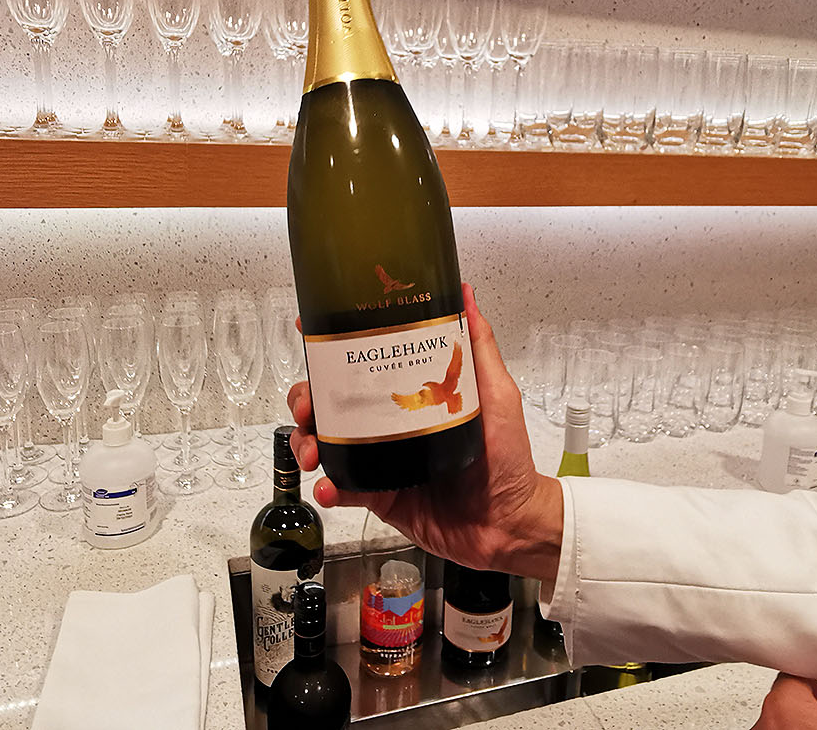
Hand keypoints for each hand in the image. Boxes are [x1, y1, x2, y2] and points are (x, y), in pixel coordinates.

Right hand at [288, 283, 563, 580]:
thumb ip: (478, 346)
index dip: (330, 350)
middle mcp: (390, 425)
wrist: (510, 523)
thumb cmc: (508, 457)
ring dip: (307, 443)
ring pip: (327, 443)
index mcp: (412, 395)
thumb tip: (465, 293)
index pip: (364, 365)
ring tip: (312, 452)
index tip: (309, 332)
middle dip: (306, 400)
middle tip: (307, 408)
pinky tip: (328, 486)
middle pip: (332, 403)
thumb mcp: (496, 393)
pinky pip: (343, 488)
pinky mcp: (379, 497)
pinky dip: (328, 486)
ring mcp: (382, 461)